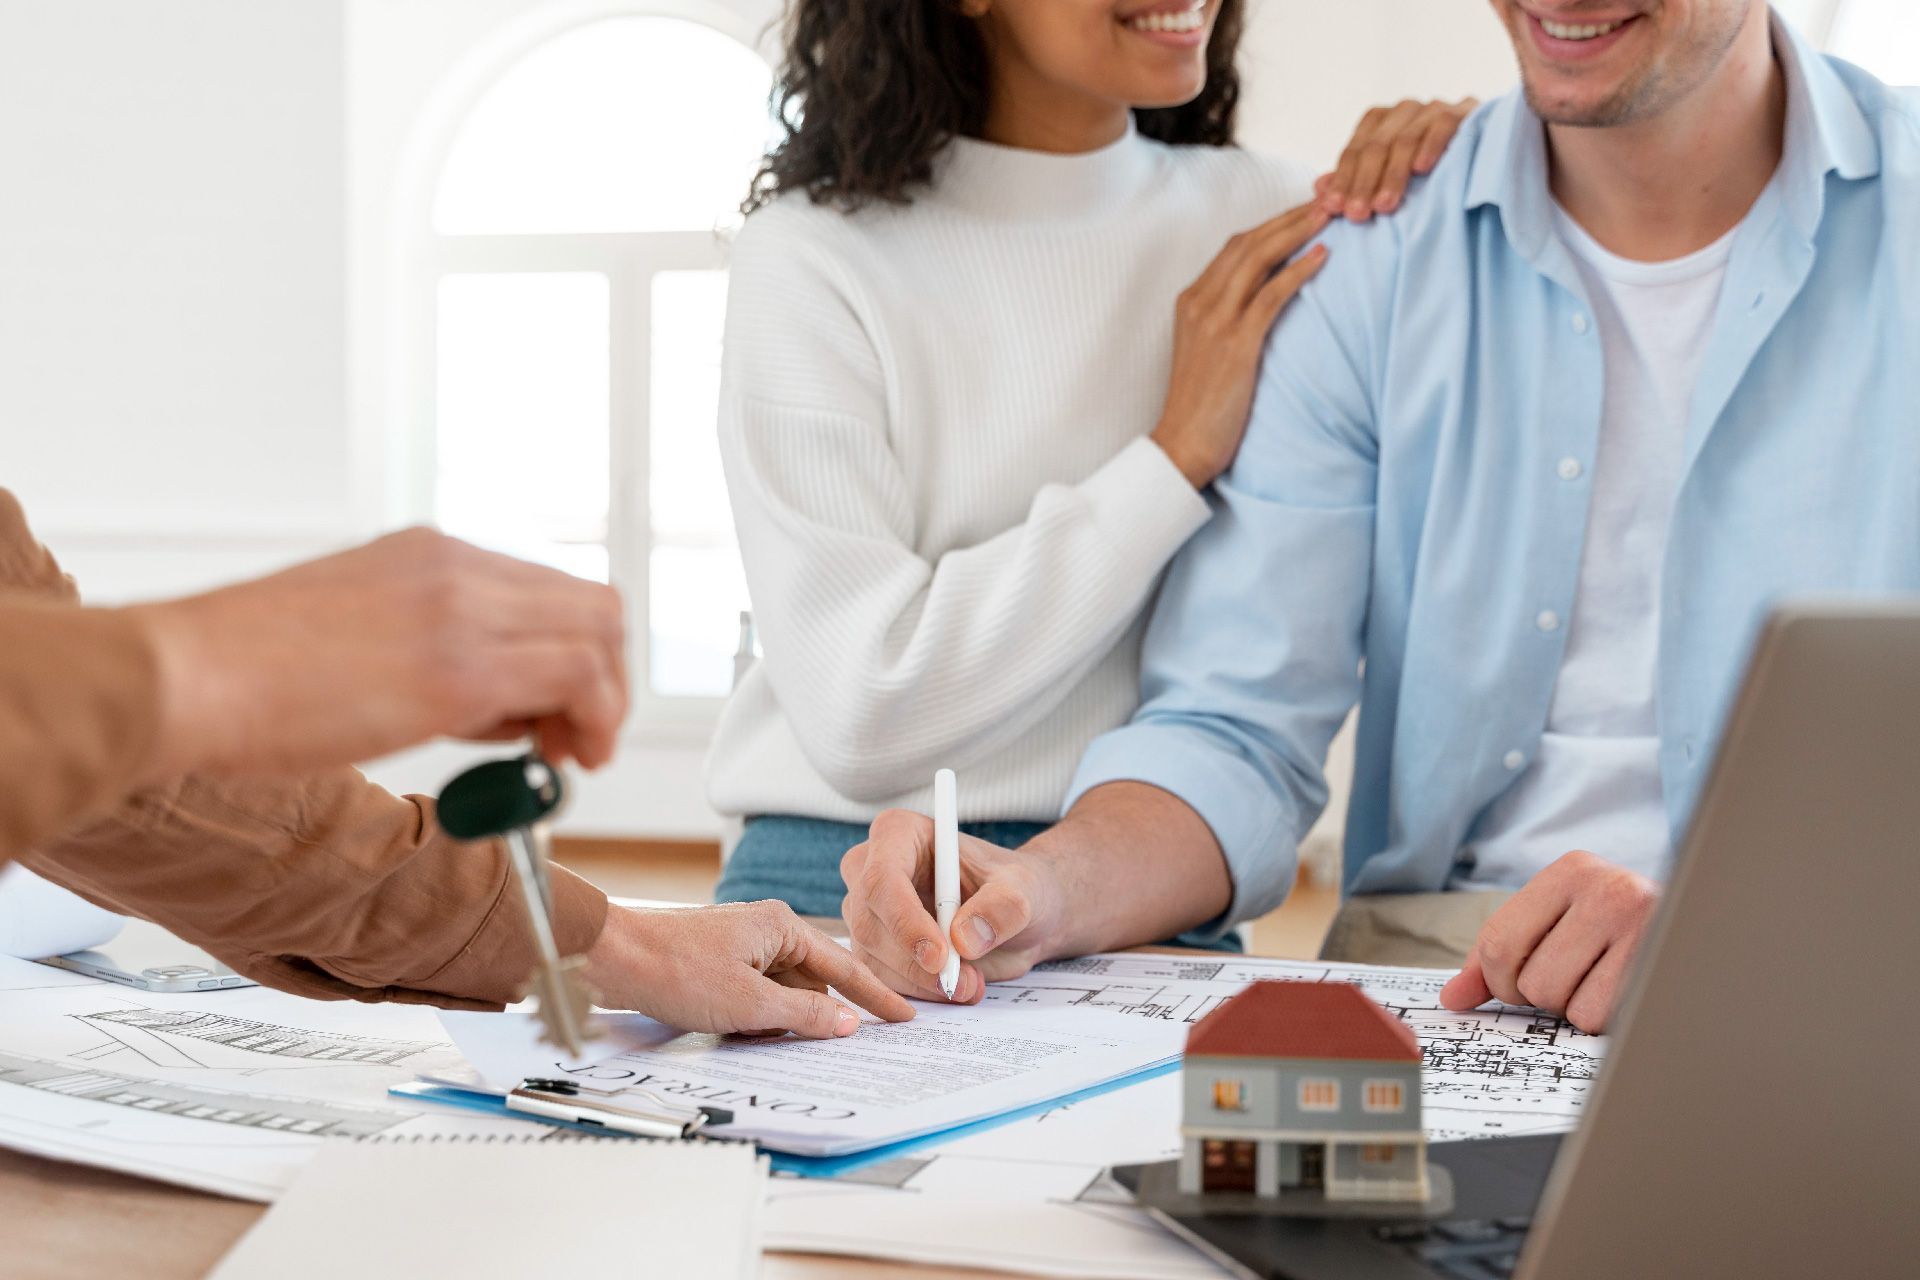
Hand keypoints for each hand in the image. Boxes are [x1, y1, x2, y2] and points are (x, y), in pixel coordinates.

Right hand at [129, 528, 628, 778]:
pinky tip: (557, 759)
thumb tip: (496, 707)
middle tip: (578, 739)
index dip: (573, 653)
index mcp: (427, 554)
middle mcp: (455, 567)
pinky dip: (592, 718)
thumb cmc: (240, 674)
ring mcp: (462, 611)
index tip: (557, 710)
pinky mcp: (460, 669)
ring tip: (568, 755)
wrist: (179, 677)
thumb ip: (429, 651)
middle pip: (592, 605)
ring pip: (597, 633)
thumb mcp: (354, 633)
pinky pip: (574, 676)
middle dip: (605, 678)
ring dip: (604, 703)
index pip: (548, 590)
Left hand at [585, 901, 915, 1036]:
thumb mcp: (749, 1002)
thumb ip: (804, 1014)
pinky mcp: (720, 965)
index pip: (844, 967)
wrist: (611, 959)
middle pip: (814, 981)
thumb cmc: (674, 969)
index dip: (876, 995)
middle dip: (823, 1013)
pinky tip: (748, 1034)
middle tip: (852, 1042)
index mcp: (782, 926)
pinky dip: (759, 1018)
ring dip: (784, 1020)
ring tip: (777, 1039)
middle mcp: (766, 930)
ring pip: (783, 992)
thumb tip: (846, 1024)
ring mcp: (742, 948)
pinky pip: (757, 996)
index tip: (904, 1015)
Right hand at [840, 809, 1067, 1002]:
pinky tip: (952, 990)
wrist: (1016, 918)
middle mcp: (870, 869)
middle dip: (915, 964)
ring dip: (920, 984)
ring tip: (971, 983)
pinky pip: (876, 982)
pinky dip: (913, 995)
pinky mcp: (871, 948)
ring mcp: (866, 911)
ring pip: (871, 959)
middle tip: (965, 982)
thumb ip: (1001, 908)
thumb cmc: (1015, 888)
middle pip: (870, 924)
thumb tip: (964, 938)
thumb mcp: (1023, 891)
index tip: (940, 957)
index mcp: (899, 834)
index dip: (905, 922)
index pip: (883, 879)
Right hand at [1150, 203, 1330, 487]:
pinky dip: (1298, 271)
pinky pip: (1270, 295)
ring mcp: (1215, 321)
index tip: (1303, 209)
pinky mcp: (1235, 344)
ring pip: (1258, 259)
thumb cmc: (1201, 406)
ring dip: (1297, 232)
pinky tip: (1322, 256)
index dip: (1272, 223)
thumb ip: (1228, 320)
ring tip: (1330, 213)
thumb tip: (1266, 301)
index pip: (1235, 247)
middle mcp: (1199, 302)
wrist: (1182, 444)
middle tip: (1326, 197)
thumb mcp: (1209, 351)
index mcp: (1191, 300)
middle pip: (1248, 242)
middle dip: (1288, 216)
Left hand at [1316, 97, 1478, 220]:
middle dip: (1363, 183)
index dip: (1343, 180)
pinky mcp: (1465, 110)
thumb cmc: (1429, 172)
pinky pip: (1443, 125)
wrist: (1489, 152)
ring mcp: (1434, 108)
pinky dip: (1431, 146)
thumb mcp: (1389, 178)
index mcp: (1381, 121)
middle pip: (1376, 146)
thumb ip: (1356, 180)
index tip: (1332, 210)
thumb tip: (1319, 189)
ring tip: (1384, 205)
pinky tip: (1422, 170)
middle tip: (1356, 215)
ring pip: (1405, 139)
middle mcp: (1404, 111)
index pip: (1354, 150)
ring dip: (1392, 175)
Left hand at [1438, 850, 1659, 1032]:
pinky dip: (1605, 1020)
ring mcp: (1641, 925)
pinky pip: (1600, 1018)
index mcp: (1571, 871)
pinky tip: (1626, 992)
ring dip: (1575, 1008)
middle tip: (1573, 979)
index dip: (1497, 980)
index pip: (1498, 940)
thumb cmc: (1618, 932)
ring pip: (1562, 1003)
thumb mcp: (1558, 923)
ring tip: (1605, 980)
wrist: (1707, 925)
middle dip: (1542, 996)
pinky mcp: (1662, 966)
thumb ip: (1499, 956)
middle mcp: (1607, 888)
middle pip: (1528, 980)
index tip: (1514, 986)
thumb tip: (1452, 997)